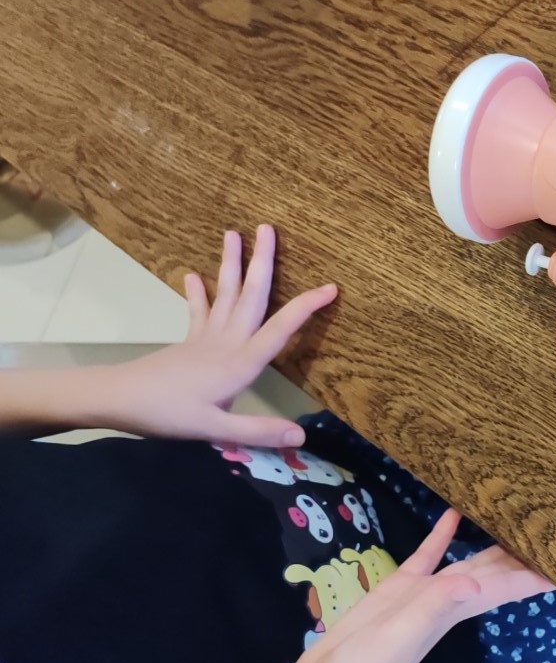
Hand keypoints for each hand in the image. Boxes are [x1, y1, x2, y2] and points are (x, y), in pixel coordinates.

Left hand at [96, 225, 335, 445]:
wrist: (118, 398)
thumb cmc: (167, 413)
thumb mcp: (214, 429)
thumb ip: (258, 431)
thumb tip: (302, 435)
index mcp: (240, 362)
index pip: (281, 329)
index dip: (306, 307)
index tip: (331, 287)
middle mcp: (227, 342)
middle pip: (251, 296)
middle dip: (262, 262)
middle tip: (268, 227)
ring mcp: (206, 339)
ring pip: (227, 295)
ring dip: (232, 264)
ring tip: (233, 233)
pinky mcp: (189, 342)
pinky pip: (199, 312)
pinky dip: (198, 293)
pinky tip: (194, 275)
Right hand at [291, 510, 555, 662]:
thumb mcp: (403, 635)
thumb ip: (436, 606)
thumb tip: (475, 584)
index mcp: (459, 610)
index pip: (508, 587)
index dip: (538, 576)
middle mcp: (452, 599)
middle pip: (500, 571)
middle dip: (526, 554)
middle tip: (553, 525)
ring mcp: (427, 591)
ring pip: (471, 559)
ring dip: (493, 540)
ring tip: (516, 514)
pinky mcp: (402, 584)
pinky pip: (431, 553)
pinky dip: (444, 533)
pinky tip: (454, 510)